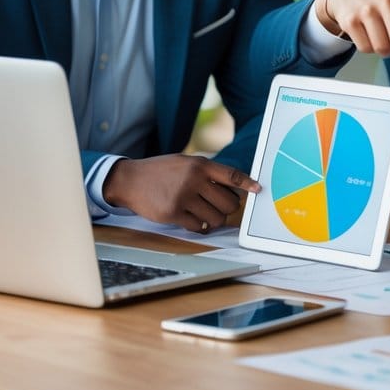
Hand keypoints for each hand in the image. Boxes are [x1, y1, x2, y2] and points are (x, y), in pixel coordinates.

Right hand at [102, 154, 260, 232]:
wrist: (131, 180)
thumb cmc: (162, 171)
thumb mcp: (186, 162)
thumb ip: (208, 172)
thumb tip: (235, 189)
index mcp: (200, 165)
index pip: (232, 175)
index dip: (247, 183)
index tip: (258, 190)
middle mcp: (194, 180)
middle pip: (229, 203)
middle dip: (228, 208)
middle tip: (219, 206)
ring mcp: (183, 197)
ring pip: (216, 218)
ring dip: (214, 219)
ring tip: (203, 213)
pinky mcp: (173, 214)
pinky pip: (199, 227)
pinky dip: (199, 226)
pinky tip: (192, 218)